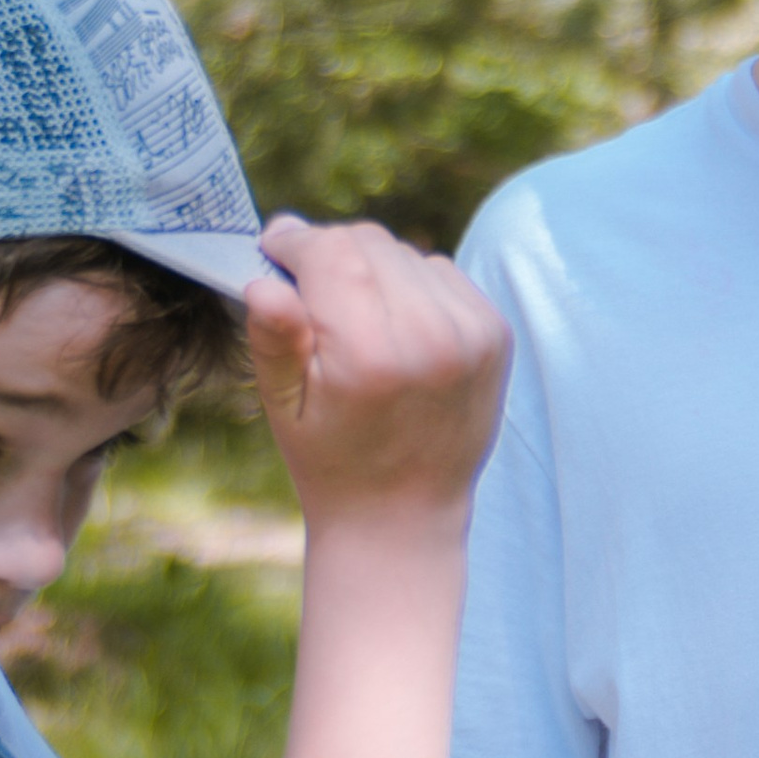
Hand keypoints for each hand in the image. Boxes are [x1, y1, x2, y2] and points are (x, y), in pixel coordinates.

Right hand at [246, 215, 509, 533]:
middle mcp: (431, 336)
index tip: (274, 250)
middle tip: (308, 288)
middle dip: (330, 254)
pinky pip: (442, 273)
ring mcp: (472, 333)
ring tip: (355, 319)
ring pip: (407, 254)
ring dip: (374, 270)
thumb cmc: (331, 460)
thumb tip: (263, 280)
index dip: (294, 242)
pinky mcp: (495, 334)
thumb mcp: (284, 407)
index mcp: (372, 354)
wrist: (404, 515)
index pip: (331, 250)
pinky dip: (413, 287)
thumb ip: (274, 338)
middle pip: (369, 242)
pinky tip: (396, 328)